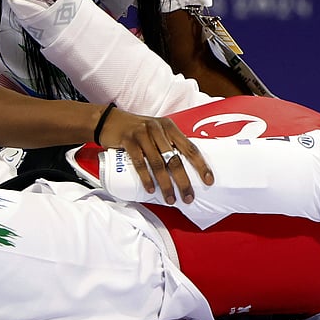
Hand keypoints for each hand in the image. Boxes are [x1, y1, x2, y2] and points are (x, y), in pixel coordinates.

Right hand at [97, 108, 213, 204]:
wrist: (110, 121)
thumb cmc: (137, 130)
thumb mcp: (156, 132)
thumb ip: (168, 144)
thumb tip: (184, 168)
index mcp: (169, 127)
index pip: (190, 147)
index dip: (201, 165)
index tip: (208, 180)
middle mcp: (158, 129)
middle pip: (175, 159)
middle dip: (183, 181)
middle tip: (188, 198)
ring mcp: (143, 134)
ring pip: (158, 163)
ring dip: (165, 184)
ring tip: (170, 199)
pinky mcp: (128, 140)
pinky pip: (140, 162)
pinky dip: (146, 178)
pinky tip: (150, 189)